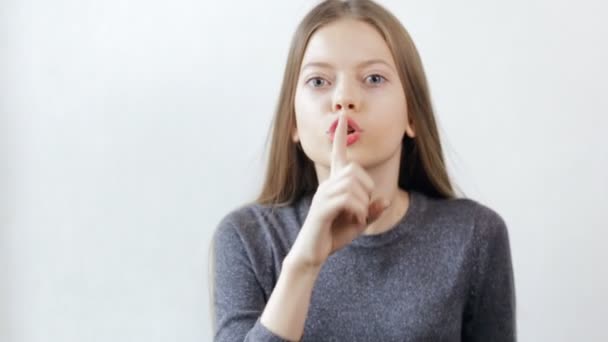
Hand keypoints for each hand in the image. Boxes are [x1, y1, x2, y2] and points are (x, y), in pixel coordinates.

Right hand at [287, 113, 388, 268]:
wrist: (312, 253)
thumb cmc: (332, 235)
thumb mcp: (358, 223)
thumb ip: (371, 211)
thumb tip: (385, 200)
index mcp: (334, 185)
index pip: (338, 155)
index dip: (340, 136)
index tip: (343, 116)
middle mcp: (327, 186)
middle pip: (354, 169)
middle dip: (367, 187)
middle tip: (364, 208)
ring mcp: (323, 196)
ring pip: (352, 184)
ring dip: (363, 202)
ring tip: (358, 217)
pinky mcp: (321, 209)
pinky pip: (347, 199)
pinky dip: (357, 210)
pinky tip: (354, 220)